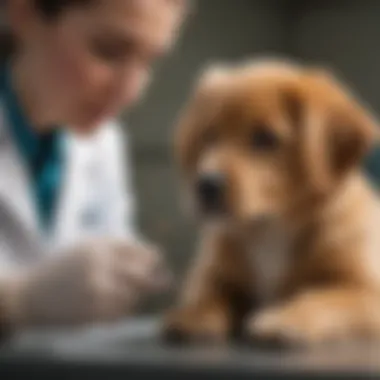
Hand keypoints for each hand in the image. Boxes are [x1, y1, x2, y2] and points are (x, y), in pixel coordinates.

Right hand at [2, 238, 170, 327]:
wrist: (31, 295)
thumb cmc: (65, 267)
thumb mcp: (88, 246)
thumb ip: (118, 248)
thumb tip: (156, 257)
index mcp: (100, 247)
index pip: (140, 252)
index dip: (154, 257)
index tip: (159, 262)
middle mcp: (100, 267)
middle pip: (143, 276)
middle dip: (157, 279)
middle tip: (165, 281)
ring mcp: (96, 292)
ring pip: (134, 296)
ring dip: (136, 295)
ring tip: (125, 291)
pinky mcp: (92, 314)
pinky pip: (121, 313)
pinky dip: (123, 309)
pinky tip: (112, 303)